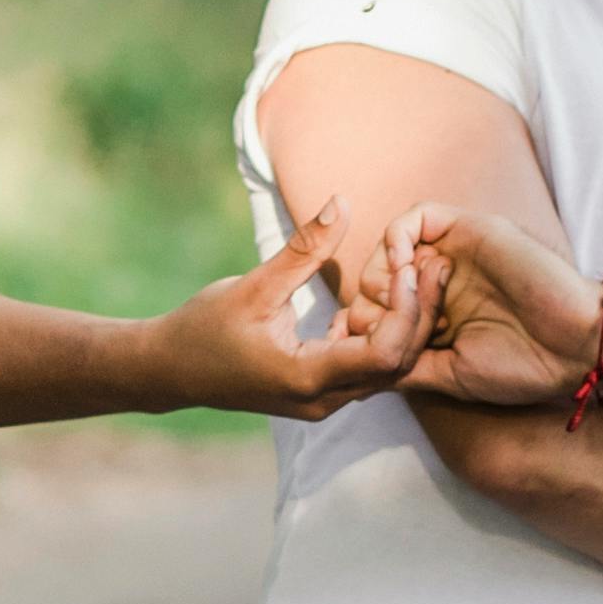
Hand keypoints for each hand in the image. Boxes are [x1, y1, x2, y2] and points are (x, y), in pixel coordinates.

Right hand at [155, 196, 438, 418]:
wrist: (170, 371)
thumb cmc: (203, 329)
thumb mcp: (254, 285)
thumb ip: (305, 248)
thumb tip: (343, 201)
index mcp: (307, 377)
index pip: (384, 353)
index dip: (405, 310)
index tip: (405, 267)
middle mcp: (323, 400)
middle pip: (398, 365)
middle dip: (419, 314)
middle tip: (432, 264)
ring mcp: (323, 402)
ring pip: (388, 370)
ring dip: (405, 324)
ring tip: (417, 275)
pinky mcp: (320, 394)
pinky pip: (367, 369)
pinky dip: (382, 334)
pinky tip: (384, 296)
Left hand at [374, 204, 602, 406]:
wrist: (577, 344)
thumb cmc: (523, 366)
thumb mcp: (450, 374)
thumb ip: (405, 362)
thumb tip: (357, 366)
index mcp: (441, 313)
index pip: (380, 309)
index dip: (366, 328)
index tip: (367, 350)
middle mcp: (443, 280)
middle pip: (377, 277)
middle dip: (371, 306)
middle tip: (387, 328)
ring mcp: (454, 253)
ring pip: (390, 247)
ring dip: (382, 276)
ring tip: (403, 301)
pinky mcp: (468, 228)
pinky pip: (414, 218)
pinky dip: (397, 241)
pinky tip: (407, 271)